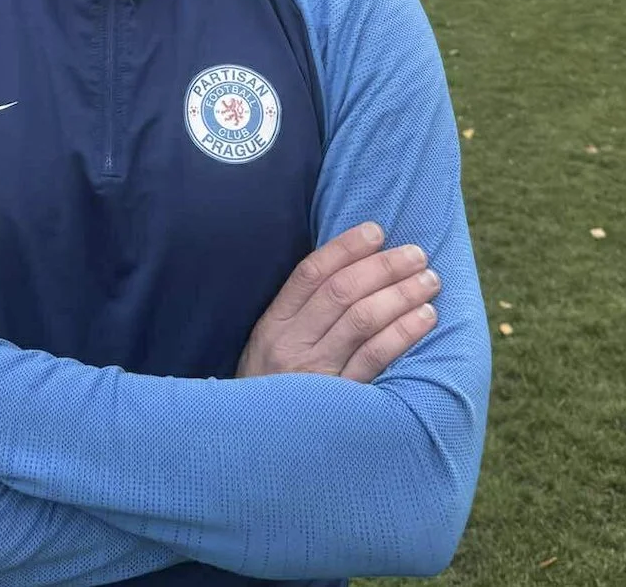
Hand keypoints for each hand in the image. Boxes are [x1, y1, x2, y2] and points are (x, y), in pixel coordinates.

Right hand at [236, 222, 438, 382]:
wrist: (254, 453)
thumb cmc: (273, 393)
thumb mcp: (269, 350)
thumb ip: (299, 317)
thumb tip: (348, 272)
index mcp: (272, 326)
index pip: (309, 273)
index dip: (345, 247)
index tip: (376, 230)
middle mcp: (289, 345)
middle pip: (341, 291)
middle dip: (383, 267)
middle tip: (417, 254)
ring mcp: (314, 374)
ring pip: (361, 319)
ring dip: (400, 294)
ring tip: (429, 280)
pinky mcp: (339, 402)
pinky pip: (375, 358)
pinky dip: (402, 333)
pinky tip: (425, 318)